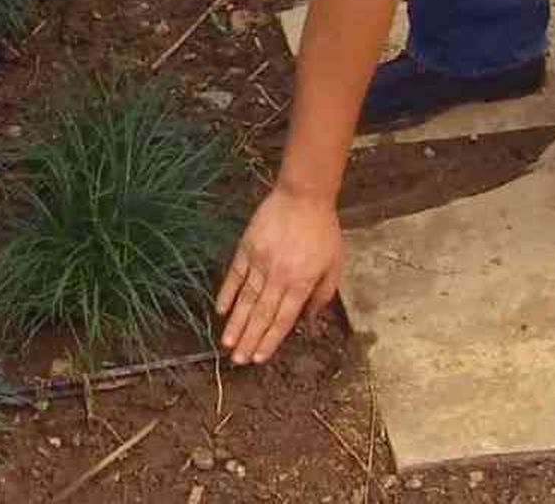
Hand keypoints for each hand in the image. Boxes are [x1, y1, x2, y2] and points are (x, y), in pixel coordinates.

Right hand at [215, 185, 341, 365]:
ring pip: (246, 298)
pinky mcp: (247, 246)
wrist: (304, 194)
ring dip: (236, 322)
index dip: (270, 340)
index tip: (259, 358)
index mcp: (300, 283)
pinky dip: (227, 292)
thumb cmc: (322, 230)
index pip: (282, 319)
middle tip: (237, 361)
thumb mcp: (333, 264)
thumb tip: (308, 319)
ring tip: (227, 343)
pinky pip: (235, 274)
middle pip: (261, 314)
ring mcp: (260, 261)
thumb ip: (322, 294)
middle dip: (249, 339)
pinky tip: (220, 309)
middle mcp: (278, 276)